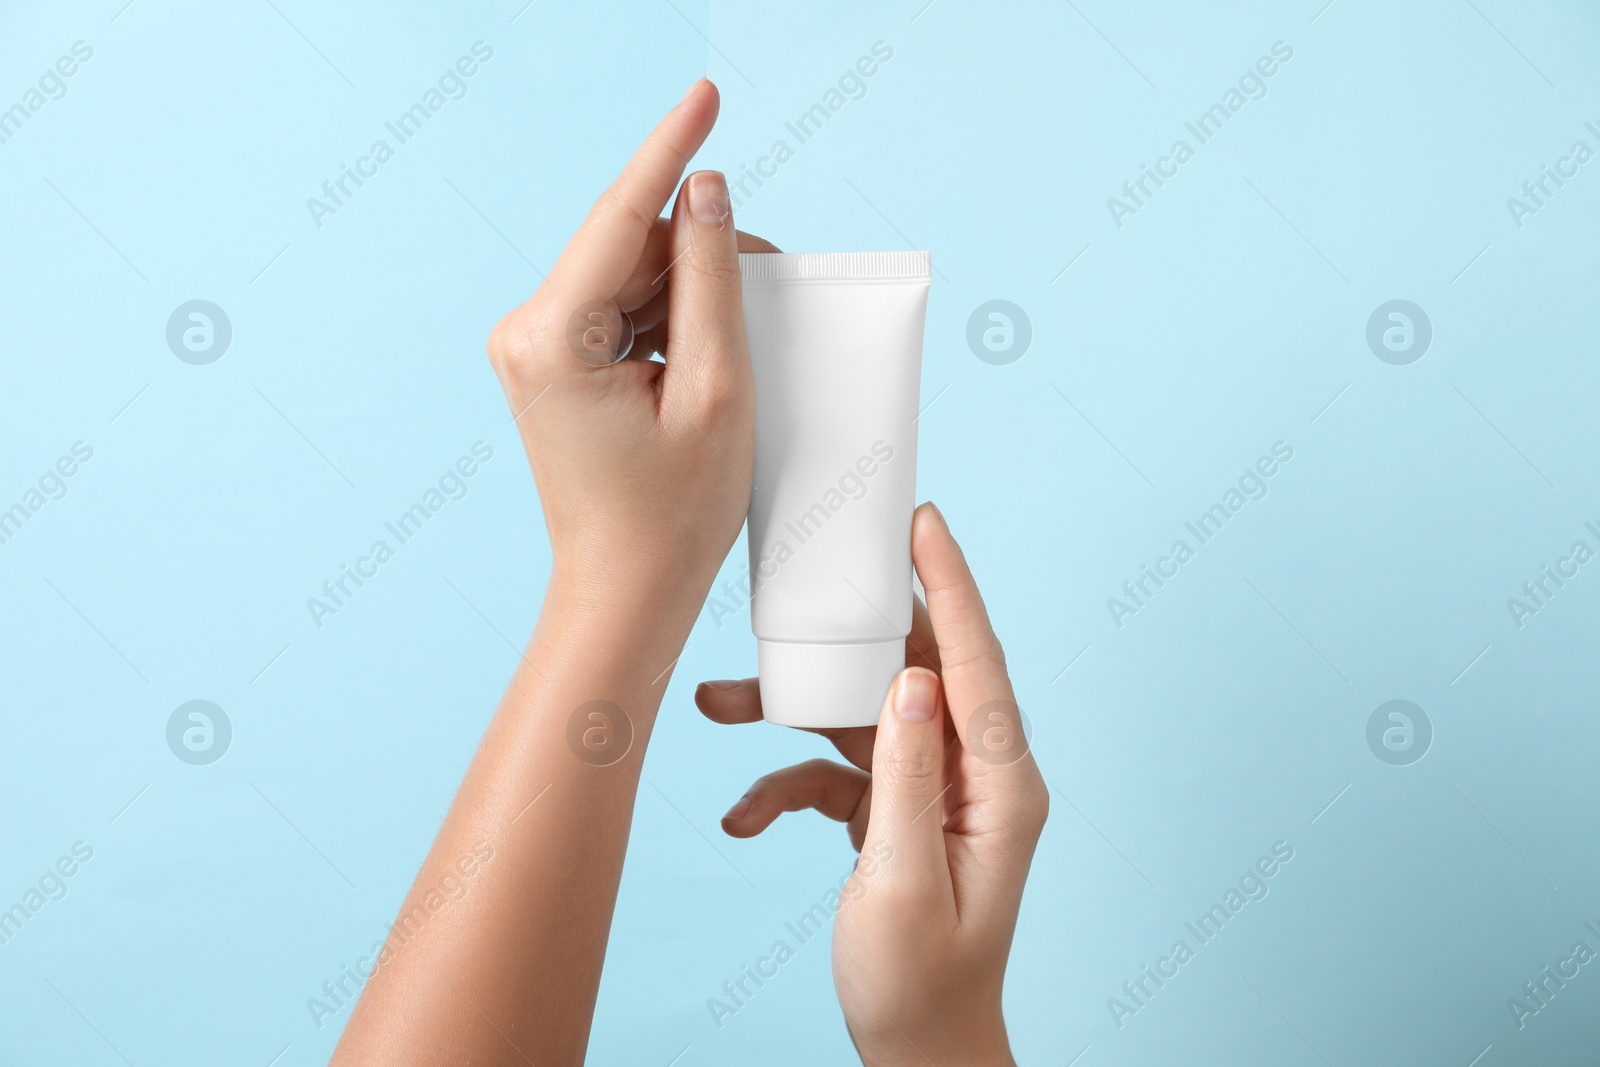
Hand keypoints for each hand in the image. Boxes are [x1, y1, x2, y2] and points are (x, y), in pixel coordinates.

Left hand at [485, 78, 776, 638]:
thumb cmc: (672, 513)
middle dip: (704, 250)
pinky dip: (672, 316)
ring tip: (737, 347)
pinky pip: (622, 308)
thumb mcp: (716, 391)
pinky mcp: (553, 362)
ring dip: (692, 289)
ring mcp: (535, 347)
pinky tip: (708, 351)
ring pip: (631, 276)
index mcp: (552, 337)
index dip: (672, 150)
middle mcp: (527, 331)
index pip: (620, 215)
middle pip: (630, 246)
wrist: (627, 591)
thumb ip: (713, 282)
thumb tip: (708, 194)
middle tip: (771, 276)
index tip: (707, 94)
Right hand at [696, 503, 1047, 1065]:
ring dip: (794, 712)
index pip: (979, 663)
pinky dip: (789, 781)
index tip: (925, 522)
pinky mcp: (900, 807)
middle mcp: (975, 776)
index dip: (951, 584)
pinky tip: (745, 817)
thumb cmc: (918, 983)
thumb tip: (910, 680)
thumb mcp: (902, 883)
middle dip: (848, 637)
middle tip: (806, 582)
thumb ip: (907, 777)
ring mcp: (936, 790)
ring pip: (865, 714)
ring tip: (720, 706)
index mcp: (1000, 788)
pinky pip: (841, 767)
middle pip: (915, 671)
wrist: (916, 1047)